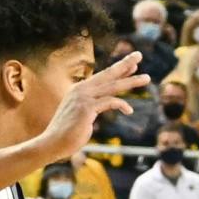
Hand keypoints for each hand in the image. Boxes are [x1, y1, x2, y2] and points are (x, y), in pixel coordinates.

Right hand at [30, 51, 148, 163]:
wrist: (52, 144)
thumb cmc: (67, 134)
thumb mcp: (81, 117)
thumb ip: (91, 108)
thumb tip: (101, 107)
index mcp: (79, 90)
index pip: (103, 77)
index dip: (118, 70)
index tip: (132, 64)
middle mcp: (81, 89)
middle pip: (108, 74)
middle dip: (125, 64)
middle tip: (139, 55)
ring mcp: (83, 97)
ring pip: (112, 86)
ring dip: (131, 81)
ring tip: (146, 78)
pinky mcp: (87, 108)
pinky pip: (110, 102)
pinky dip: (122, 105)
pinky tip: (130, 111)